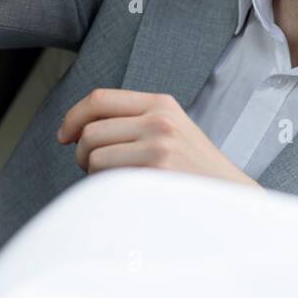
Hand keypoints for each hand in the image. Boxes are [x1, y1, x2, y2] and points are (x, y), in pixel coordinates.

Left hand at [58, 88, 257, 185]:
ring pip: (92, 155)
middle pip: (90, 131)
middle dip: (82, 154)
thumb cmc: (196, 172)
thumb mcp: (173, 131)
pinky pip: (105, 178)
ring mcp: (159, 146)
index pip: (99, 98)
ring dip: (93, 175)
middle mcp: (160, 120)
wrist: (232, 198)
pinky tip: (127, 193)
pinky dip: (105, 189)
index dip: (73, 116)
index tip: (65, 135)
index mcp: (162, 104)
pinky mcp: (156, 172)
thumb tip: (79, 129)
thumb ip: (135, 122)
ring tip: (117, 182)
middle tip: (96, 170)